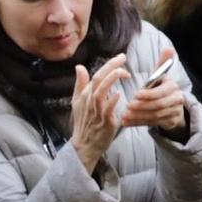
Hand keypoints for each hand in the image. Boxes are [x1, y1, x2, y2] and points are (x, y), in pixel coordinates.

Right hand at [68, 55, 130, 172]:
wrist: (84, 144)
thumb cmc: (84, 122)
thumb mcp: (78, 102)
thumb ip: (80, 84)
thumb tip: (79, 67)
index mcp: (84, 95)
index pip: (96, 75)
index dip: (109, 64)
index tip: (121, 57)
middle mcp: (89, 101)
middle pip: (98, 80)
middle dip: (110, 67)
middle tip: (123, 58)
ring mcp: (96, 112)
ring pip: (101, 92)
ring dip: (111, 80)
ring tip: (122, 72)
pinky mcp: (105, 122)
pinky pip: (107, 110)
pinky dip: (112, 101)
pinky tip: (118, 93)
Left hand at [119, 47, 187, 132]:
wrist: (172, 105)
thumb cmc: (160, 86)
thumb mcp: (161, 75)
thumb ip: (163, 62)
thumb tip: (169, 48)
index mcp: (173, 86)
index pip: (162, 91)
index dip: (149, 94)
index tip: (136, 94)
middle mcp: (177, 99)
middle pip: (159, 105)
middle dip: (142, 106)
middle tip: (128, 107)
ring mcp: (174, 112)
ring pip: (155, 115)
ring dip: (138, 116)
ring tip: (124, 116)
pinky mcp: (169, 122)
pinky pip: (152, 123)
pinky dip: (138, 123)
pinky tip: (126, 122)